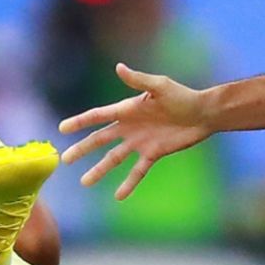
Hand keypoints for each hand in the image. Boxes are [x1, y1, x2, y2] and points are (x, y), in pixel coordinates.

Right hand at [58, 63, 212, 199]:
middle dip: (82, 149)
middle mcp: (129, 127)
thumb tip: (118, 67)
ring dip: (99, 170)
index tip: (62, 128)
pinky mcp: (153, 154)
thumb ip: (138, 81)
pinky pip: (137, 171)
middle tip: (64, 159)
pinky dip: (128, 183)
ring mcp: (139, 142)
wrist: (203, 114)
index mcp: (127, 110)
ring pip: (114, 158)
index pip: (98, 117)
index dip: (80, 122)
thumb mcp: (160, 86)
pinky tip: (118, 196)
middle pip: (100, 140)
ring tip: (84, 182)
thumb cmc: (183, 96)